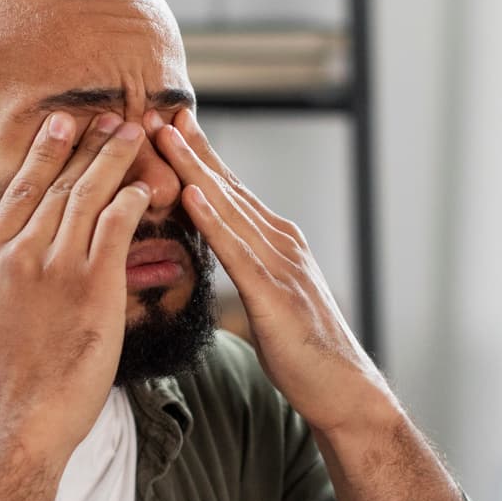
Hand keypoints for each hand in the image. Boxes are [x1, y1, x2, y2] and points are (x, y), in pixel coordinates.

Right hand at [0, 112, 151, 461]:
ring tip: (134, 133)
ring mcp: (59, 266)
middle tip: (107, 116)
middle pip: (58, 185)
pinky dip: (131, 201)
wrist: (19, 420)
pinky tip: (145, 186)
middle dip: (85, 145)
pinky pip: (117, 228)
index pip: (19, 193)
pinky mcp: (96, 285)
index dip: (43, 156)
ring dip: (113, 160)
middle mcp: (20, 252)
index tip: (59, 127)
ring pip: (89, 197)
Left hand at [149, 110, 390, 434]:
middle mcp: (281, 242)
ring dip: (195, 170)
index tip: (174, 125)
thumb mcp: (269, 301)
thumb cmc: (304, 352)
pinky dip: (212, 219)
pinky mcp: (274, 293)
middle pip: (227, 188)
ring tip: (166, 136)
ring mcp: (280, 263)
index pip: (231, 191)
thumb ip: (248, 271)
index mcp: (276, 243)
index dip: (202, 157)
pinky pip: (236, 251)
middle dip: (192, 150)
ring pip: (228, 208)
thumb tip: (223, 259)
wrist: (342, 387)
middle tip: (159, 113)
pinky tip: (191, 195)